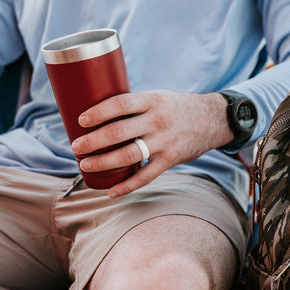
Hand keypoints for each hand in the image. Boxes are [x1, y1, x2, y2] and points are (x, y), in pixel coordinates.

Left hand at [70, 91, 232, 197]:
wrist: (213, 119)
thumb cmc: (177, 107)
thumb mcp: (158, 97)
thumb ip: (134, 106)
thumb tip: (98, 117)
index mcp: (152, 100)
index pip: (120, 104)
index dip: (98, 113)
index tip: (81, 120)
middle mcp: (158, 120)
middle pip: (119, 131)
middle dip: (93, 141)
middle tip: (76, 147)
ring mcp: (165, 142)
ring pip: (128, 155)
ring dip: (103, 162)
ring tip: (85, 164)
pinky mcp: (171, 159)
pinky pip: (146, 176)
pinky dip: (126, 186)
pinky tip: (110, 191)